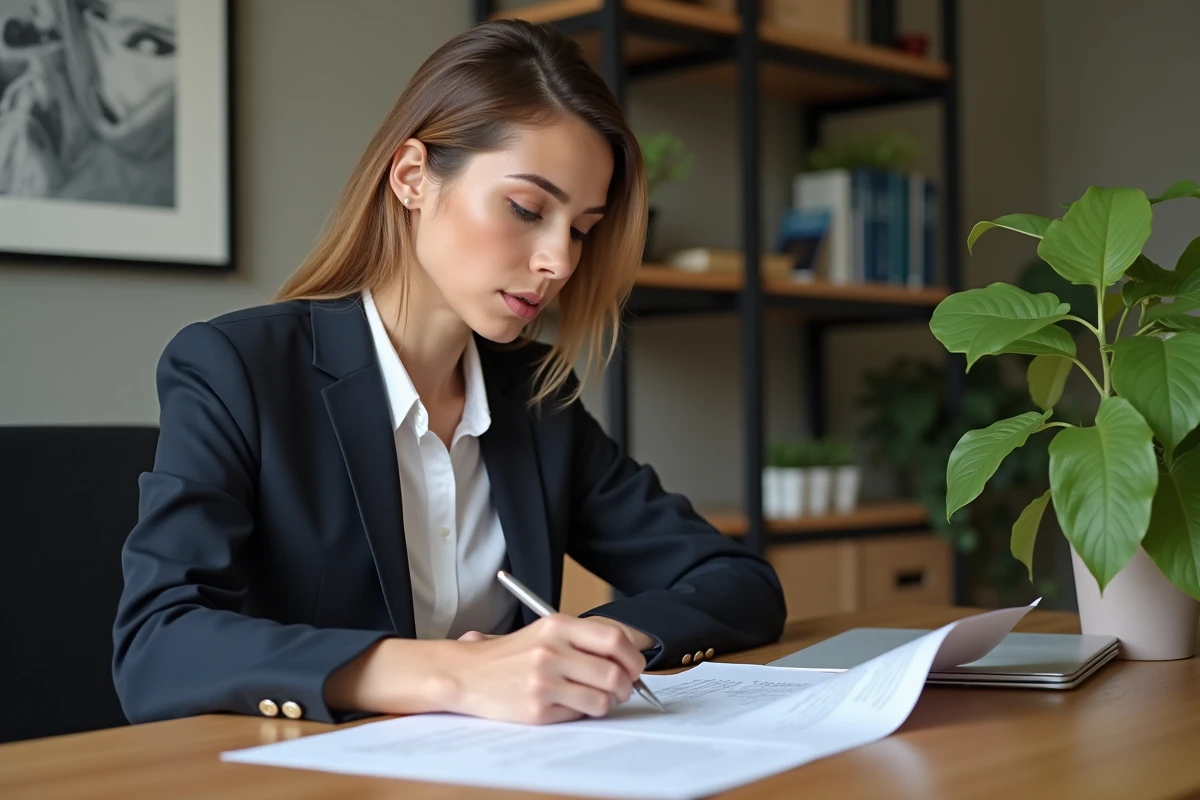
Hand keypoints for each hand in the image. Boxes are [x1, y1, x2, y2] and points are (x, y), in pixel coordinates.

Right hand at [441, 615, 645, 724]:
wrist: (466, 673)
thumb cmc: (510, 654)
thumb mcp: (545, 632)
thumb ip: (583, 639)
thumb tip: (628, 655)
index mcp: (557, 626)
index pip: (615, 640)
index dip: (633, 657)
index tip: (635, 667)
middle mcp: (551, 651)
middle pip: (614, 673)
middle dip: (626, 685)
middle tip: (622, 689)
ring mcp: (544, 682)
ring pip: (602, 699)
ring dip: (605, 702)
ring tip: (593, 698)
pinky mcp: (537, 709)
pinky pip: (578, 715)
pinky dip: (580, 712)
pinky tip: (565, 704)